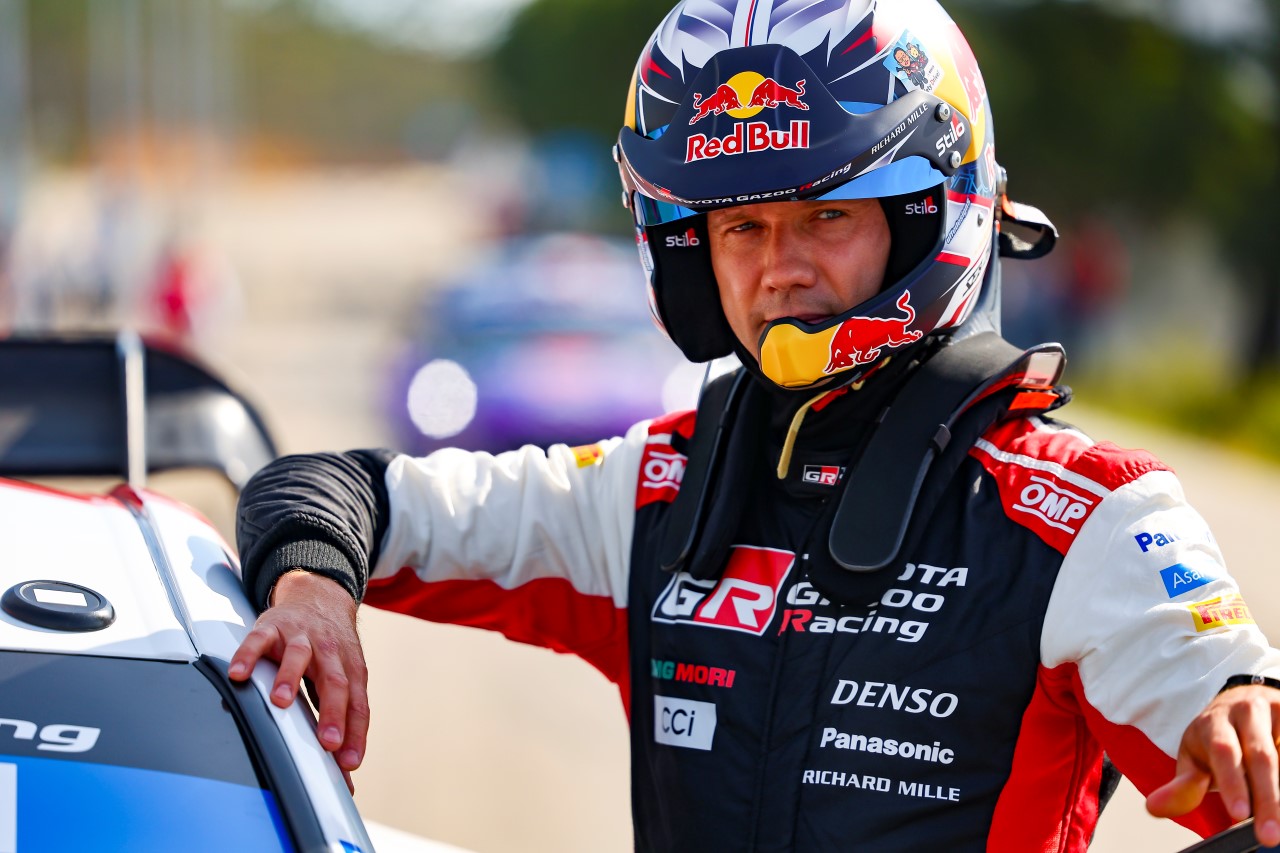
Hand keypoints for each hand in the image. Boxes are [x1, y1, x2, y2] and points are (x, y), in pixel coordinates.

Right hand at [228, 570, 369, 783]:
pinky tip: (238, 674)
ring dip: (290, 678)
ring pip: (298, 655)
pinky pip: (258, 640)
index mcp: (349, 667)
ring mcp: (300, 636)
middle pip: (335, 681)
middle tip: (328, 742)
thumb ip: (343, 718)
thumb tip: (345, 769)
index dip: (355, 733)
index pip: (357, 703)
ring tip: (280, 703)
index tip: (349, 762)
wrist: (319, 595)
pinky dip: (248, 655)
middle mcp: (329, 651)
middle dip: (332, 713)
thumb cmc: (331, 649)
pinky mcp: (272, 626)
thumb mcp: (343, 676)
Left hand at [1146, 685, 1279, 846]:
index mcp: (1214, 722)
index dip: (1232, 783)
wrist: (1242, 702)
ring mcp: (1273, 711)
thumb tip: (1155, 807)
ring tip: (1279, 822)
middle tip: (1269, 835)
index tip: (1238, 814)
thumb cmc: (1216, 737)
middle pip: (1260, 756)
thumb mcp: (1195, 757)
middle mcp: (1245, 712)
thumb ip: (1183, 785)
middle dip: (1267, 798)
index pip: (1222, 752)